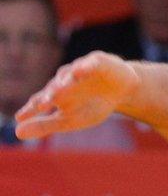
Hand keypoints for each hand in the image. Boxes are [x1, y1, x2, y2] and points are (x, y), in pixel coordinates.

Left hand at [15, 51, 138, 139]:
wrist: (122, 90)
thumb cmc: (93, 105)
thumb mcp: (71, 120)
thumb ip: (45, 125)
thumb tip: (17, 133)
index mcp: (57, 94)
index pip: (41, 100)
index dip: (32, 108)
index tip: (20, 117)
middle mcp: (65, 80)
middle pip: (55, 87)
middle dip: (50, 95)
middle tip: (43, 105)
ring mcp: (80, 69)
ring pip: (70, 74)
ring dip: (64, 81)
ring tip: (59, 90)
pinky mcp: (97, 62)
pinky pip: (90, 63)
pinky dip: (85, 67)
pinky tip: (80, 71)